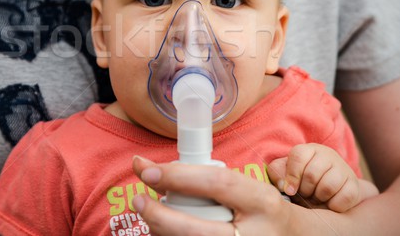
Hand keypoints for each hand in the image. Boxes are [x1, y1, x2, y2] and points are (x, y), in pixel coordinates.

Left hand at [131, 156, 299, 235]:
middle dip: (158, 217)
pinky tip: (164, 231)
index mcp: (262, 203)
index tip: (147, 170)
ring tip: (151, 216)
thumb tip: (152, 170)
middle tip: (137, 200)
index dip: (178, 176)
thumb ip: (210, 179)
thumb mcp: (248, 189)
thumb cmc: (262, 212)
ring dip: (161, 232)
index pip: (216, 184)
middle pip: (195, 231)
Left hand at [268, 143, 376, 212]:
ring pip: (327, 187)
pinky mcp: (354, 185)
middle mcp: (328, 155)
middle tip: (305, 194)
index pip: (298, 156)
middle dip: (304, 190)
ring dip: (318, 198)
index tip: (289, 190)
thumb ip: (278, 174)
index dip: (291, 176)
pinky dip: (333, 206)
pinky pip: (343, 199)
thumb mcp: (286, 174)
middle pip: (311, 175)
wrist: (330, 188)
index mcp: (309, 149)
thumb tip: (283, 186)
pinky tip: (329, 202)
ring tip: (316, 197)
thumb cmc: (302, 181)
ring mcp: (343, 169)